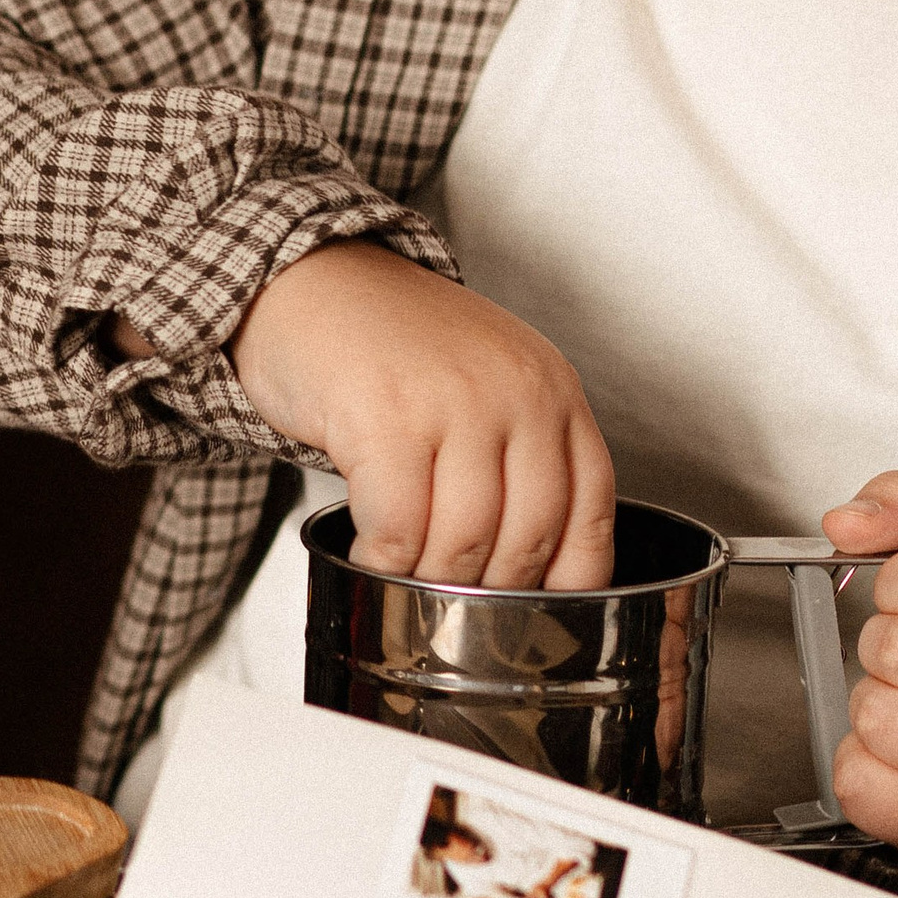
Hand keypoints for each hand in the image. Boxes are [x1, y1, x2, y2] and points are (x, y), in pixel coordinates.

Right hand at [228, 242, 614, 587]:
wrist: (306, 278)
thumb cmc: (390, 344)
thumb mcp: (485, 383)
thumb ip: (519, 459)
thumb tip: (532, 572)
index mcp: (552, 391)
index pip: (591, 516)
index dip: (566, 586)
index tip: (535, 619)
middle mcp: (515, 393)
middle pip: (527, 542)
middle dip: (487, 597)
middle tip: (453, 609)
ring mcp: (452, 403)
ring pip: (464, 545)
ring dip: (430, 586)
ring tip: (406, 583)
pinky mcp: (384, 418)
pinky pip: (397, 529)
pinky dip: (382, 562)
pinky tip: (368, 556)